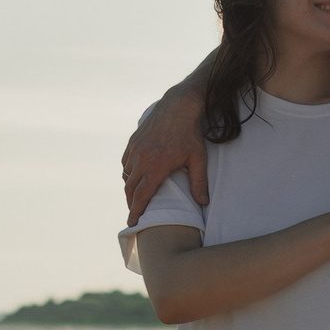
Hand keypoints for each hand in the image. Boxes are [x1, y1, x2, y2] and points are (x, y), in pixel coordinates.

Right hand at [123, 91, 206, 223]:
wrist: (178, 106)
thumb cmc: (190, 134)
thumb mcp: (198, 159)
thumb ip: (199, 182)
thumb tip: (203, 203)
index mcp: (156, 166)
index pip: (141, 195)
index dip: (135, 211)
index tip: (132, 223)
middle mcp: (142, 159)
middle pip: (130, 188)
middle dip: (131, 203)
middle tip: (134, 213)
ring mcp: (135, 149)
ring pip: (126, 175)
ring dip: (129, 188)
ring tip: (135, 196)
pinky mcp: (133, 141)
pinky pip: (125, 162)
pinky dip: (128, 172)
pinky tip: (134, 176)